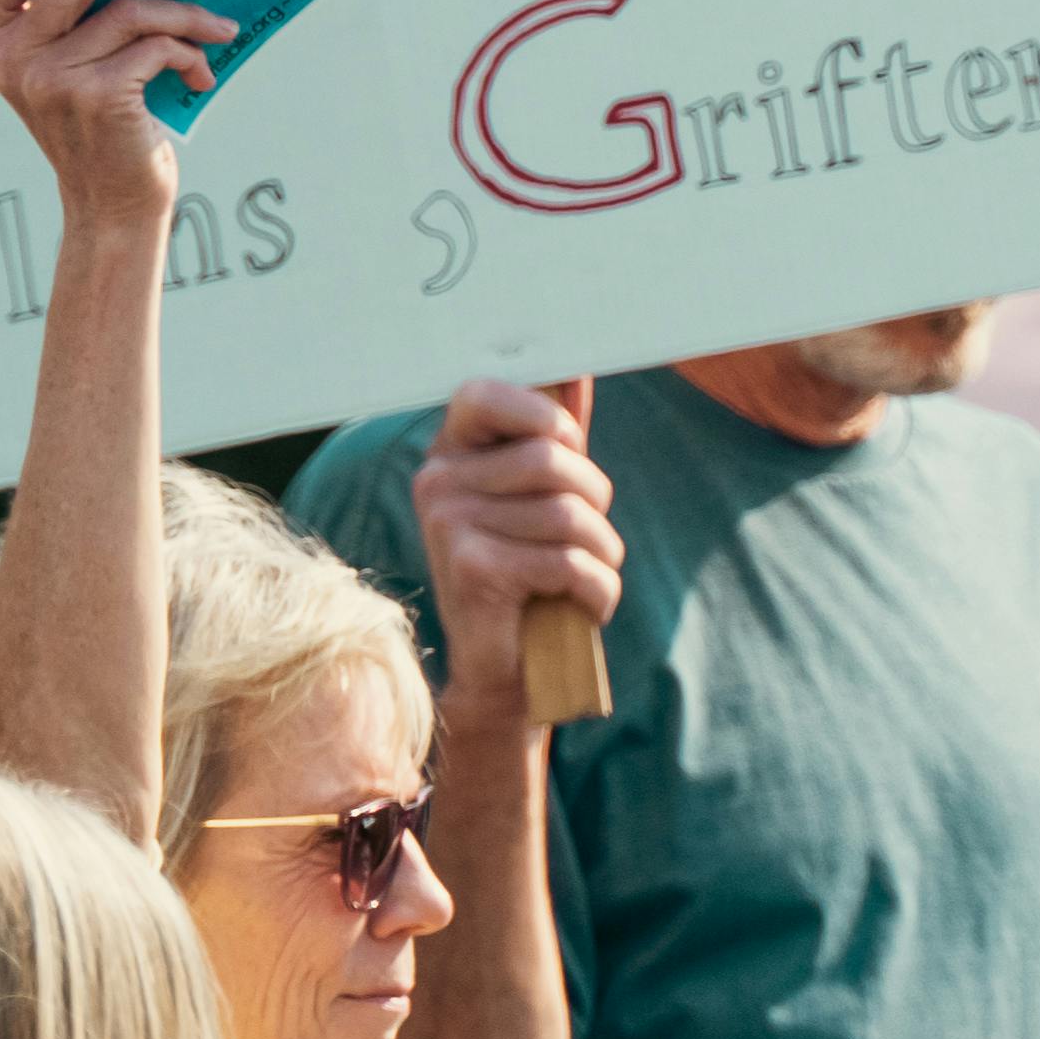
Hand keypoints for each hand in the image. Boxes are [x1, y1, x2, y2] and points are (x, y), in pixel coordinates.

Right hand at [0, 0, 232, 224]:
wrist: (113, 205)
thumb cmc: (104, 130)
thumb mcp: (71, 71)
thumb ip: (77, 23)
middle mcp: (13, 56)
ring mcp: (52, 77)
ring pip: (131, 13)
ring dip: (187, 16)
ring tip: (221, 27)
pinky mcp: (98, 96)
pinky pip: (158, 49)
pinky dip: (191, 55)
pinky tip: (204, 76)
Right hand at [412, 377, 623, 708]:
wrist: (505, 669)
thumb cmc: (533, 574)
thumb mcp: (545, 499)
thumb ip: (556, 435)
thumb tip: (578, 369)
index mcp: (449, 455)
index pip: (485, 394)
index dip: (546, 415)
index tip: (569, 448)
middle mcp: (436, 481)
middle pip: (551, 459)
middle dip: (596, 499)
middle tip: (592, 536)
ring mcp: (447, 524)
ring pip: (569, 515)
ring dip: (603, 553)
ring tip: (586, 575)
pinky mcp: (472, 568)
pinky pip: (569, 562)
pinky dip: (598, 590)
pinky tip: (582, 605)